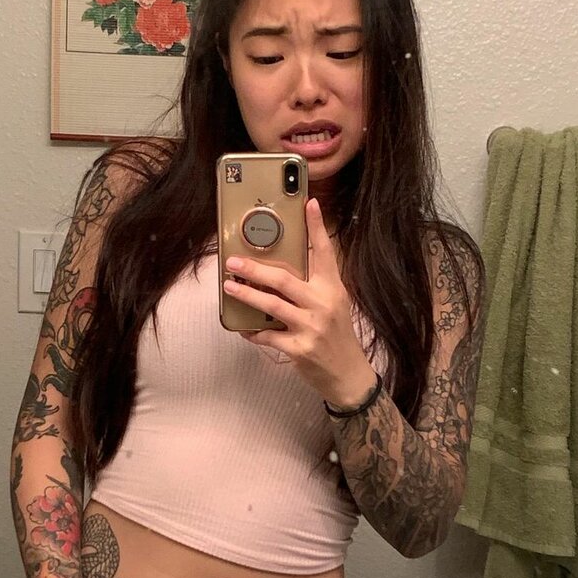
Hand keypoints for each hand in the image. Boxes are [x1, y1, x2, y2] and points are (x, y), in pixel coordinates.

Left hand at [223, 197, 376, 406]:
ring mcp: (312, 327)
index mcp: (333, 288)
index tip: (308, 204)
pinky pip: (269, 335)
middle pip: (285, 279)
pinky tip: (242, 326)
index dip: (316, 227)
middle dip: (255, 269)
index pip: (325, 252)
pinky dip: (253, 330)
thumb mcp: (334, 303)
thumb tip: (280, 268)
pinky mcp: (300, 348)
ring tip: (230, 287)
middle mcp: (323, 304)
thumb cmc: (336, 335)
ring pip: (272, 305)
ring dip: (247, 295)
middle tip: (233, 262)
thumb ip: (313, 284)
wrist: (348, 373)